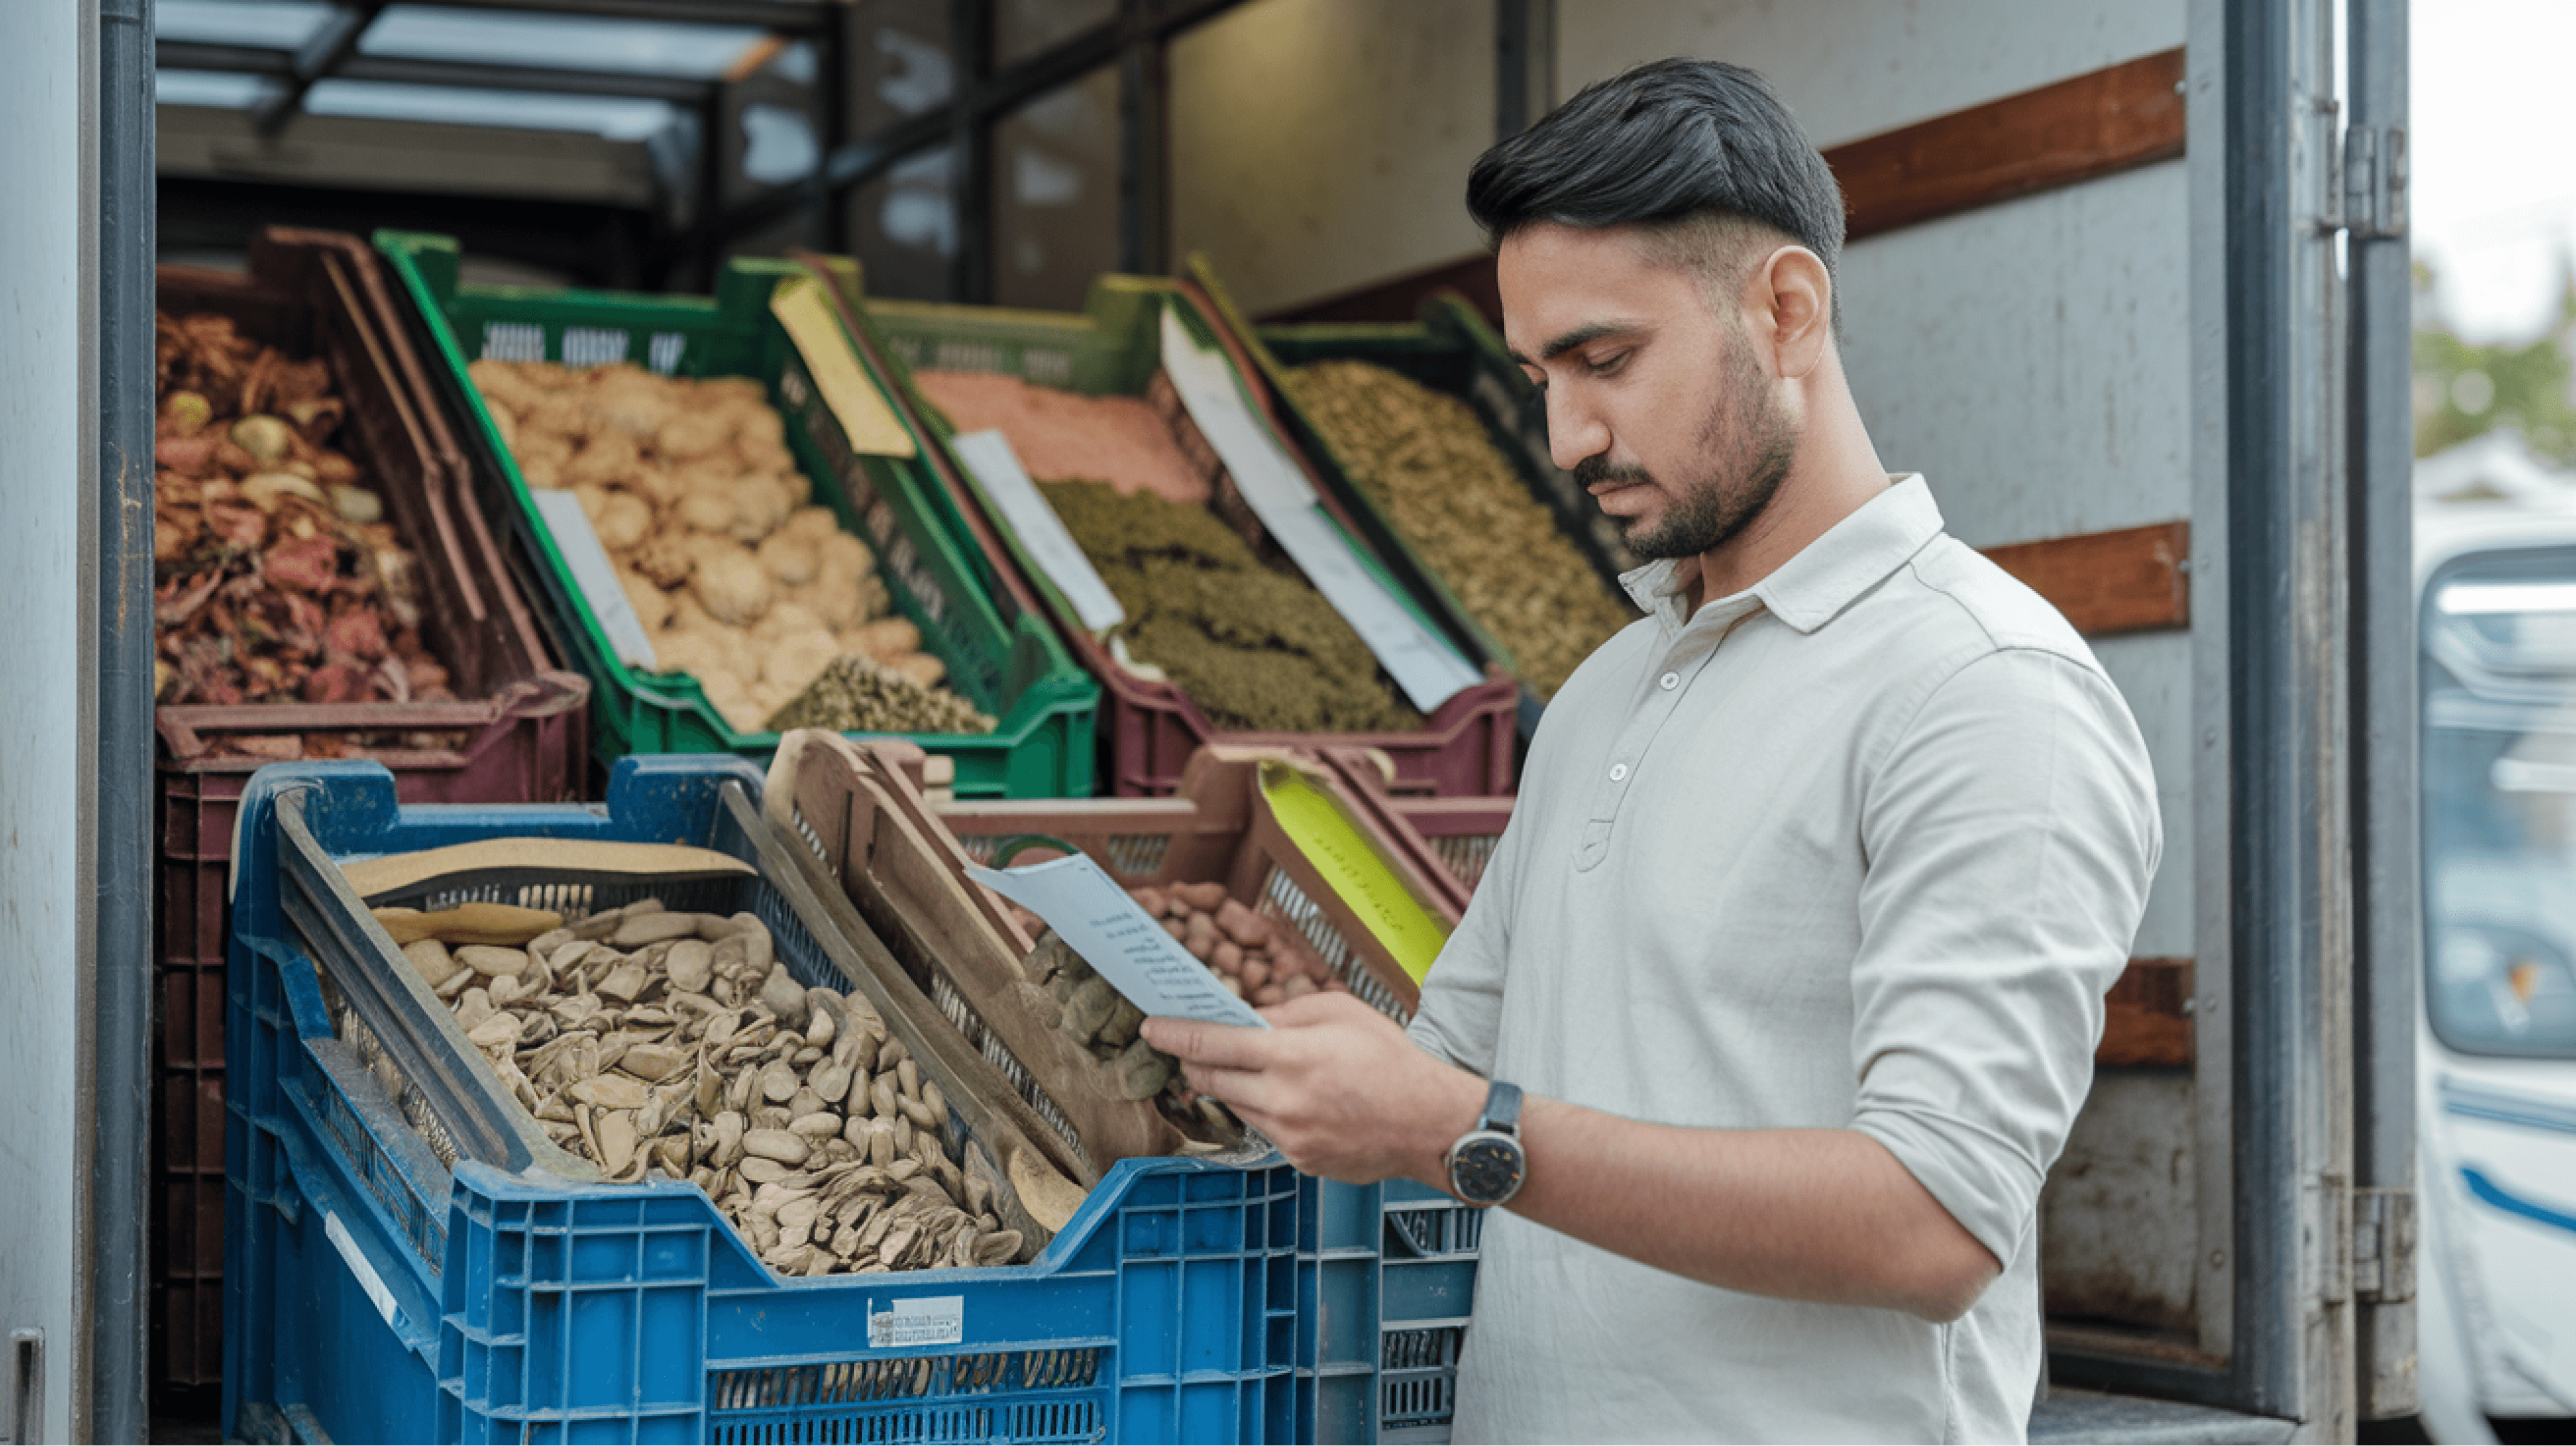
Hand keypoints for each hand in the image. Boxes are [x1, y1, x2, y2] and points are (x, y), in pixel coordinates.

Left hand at [1142, 992, 1484, 1185]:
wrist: (1432, 1125)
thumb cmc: (1391, 1060)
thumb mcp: (1341, 1012)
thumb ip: (1286, 1014)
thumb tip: (1244, 1020)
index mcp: (1292, 1056)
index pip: (1212, 1043)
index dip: (1174, 1034)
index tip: (1152, 1026)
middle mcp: (1283, 1101)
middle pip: (1210, 1079)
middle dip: (1195, 1060)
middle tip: (1194, 1046)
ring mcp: (1289, 1137)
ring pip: (1235, 1106)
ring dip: (1235, 1086)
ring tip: (1263, 1070)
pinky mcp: (1299, 1161)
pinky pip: (1265, 1131)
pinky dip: (1269, 1111)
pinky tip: (1299, 1100)